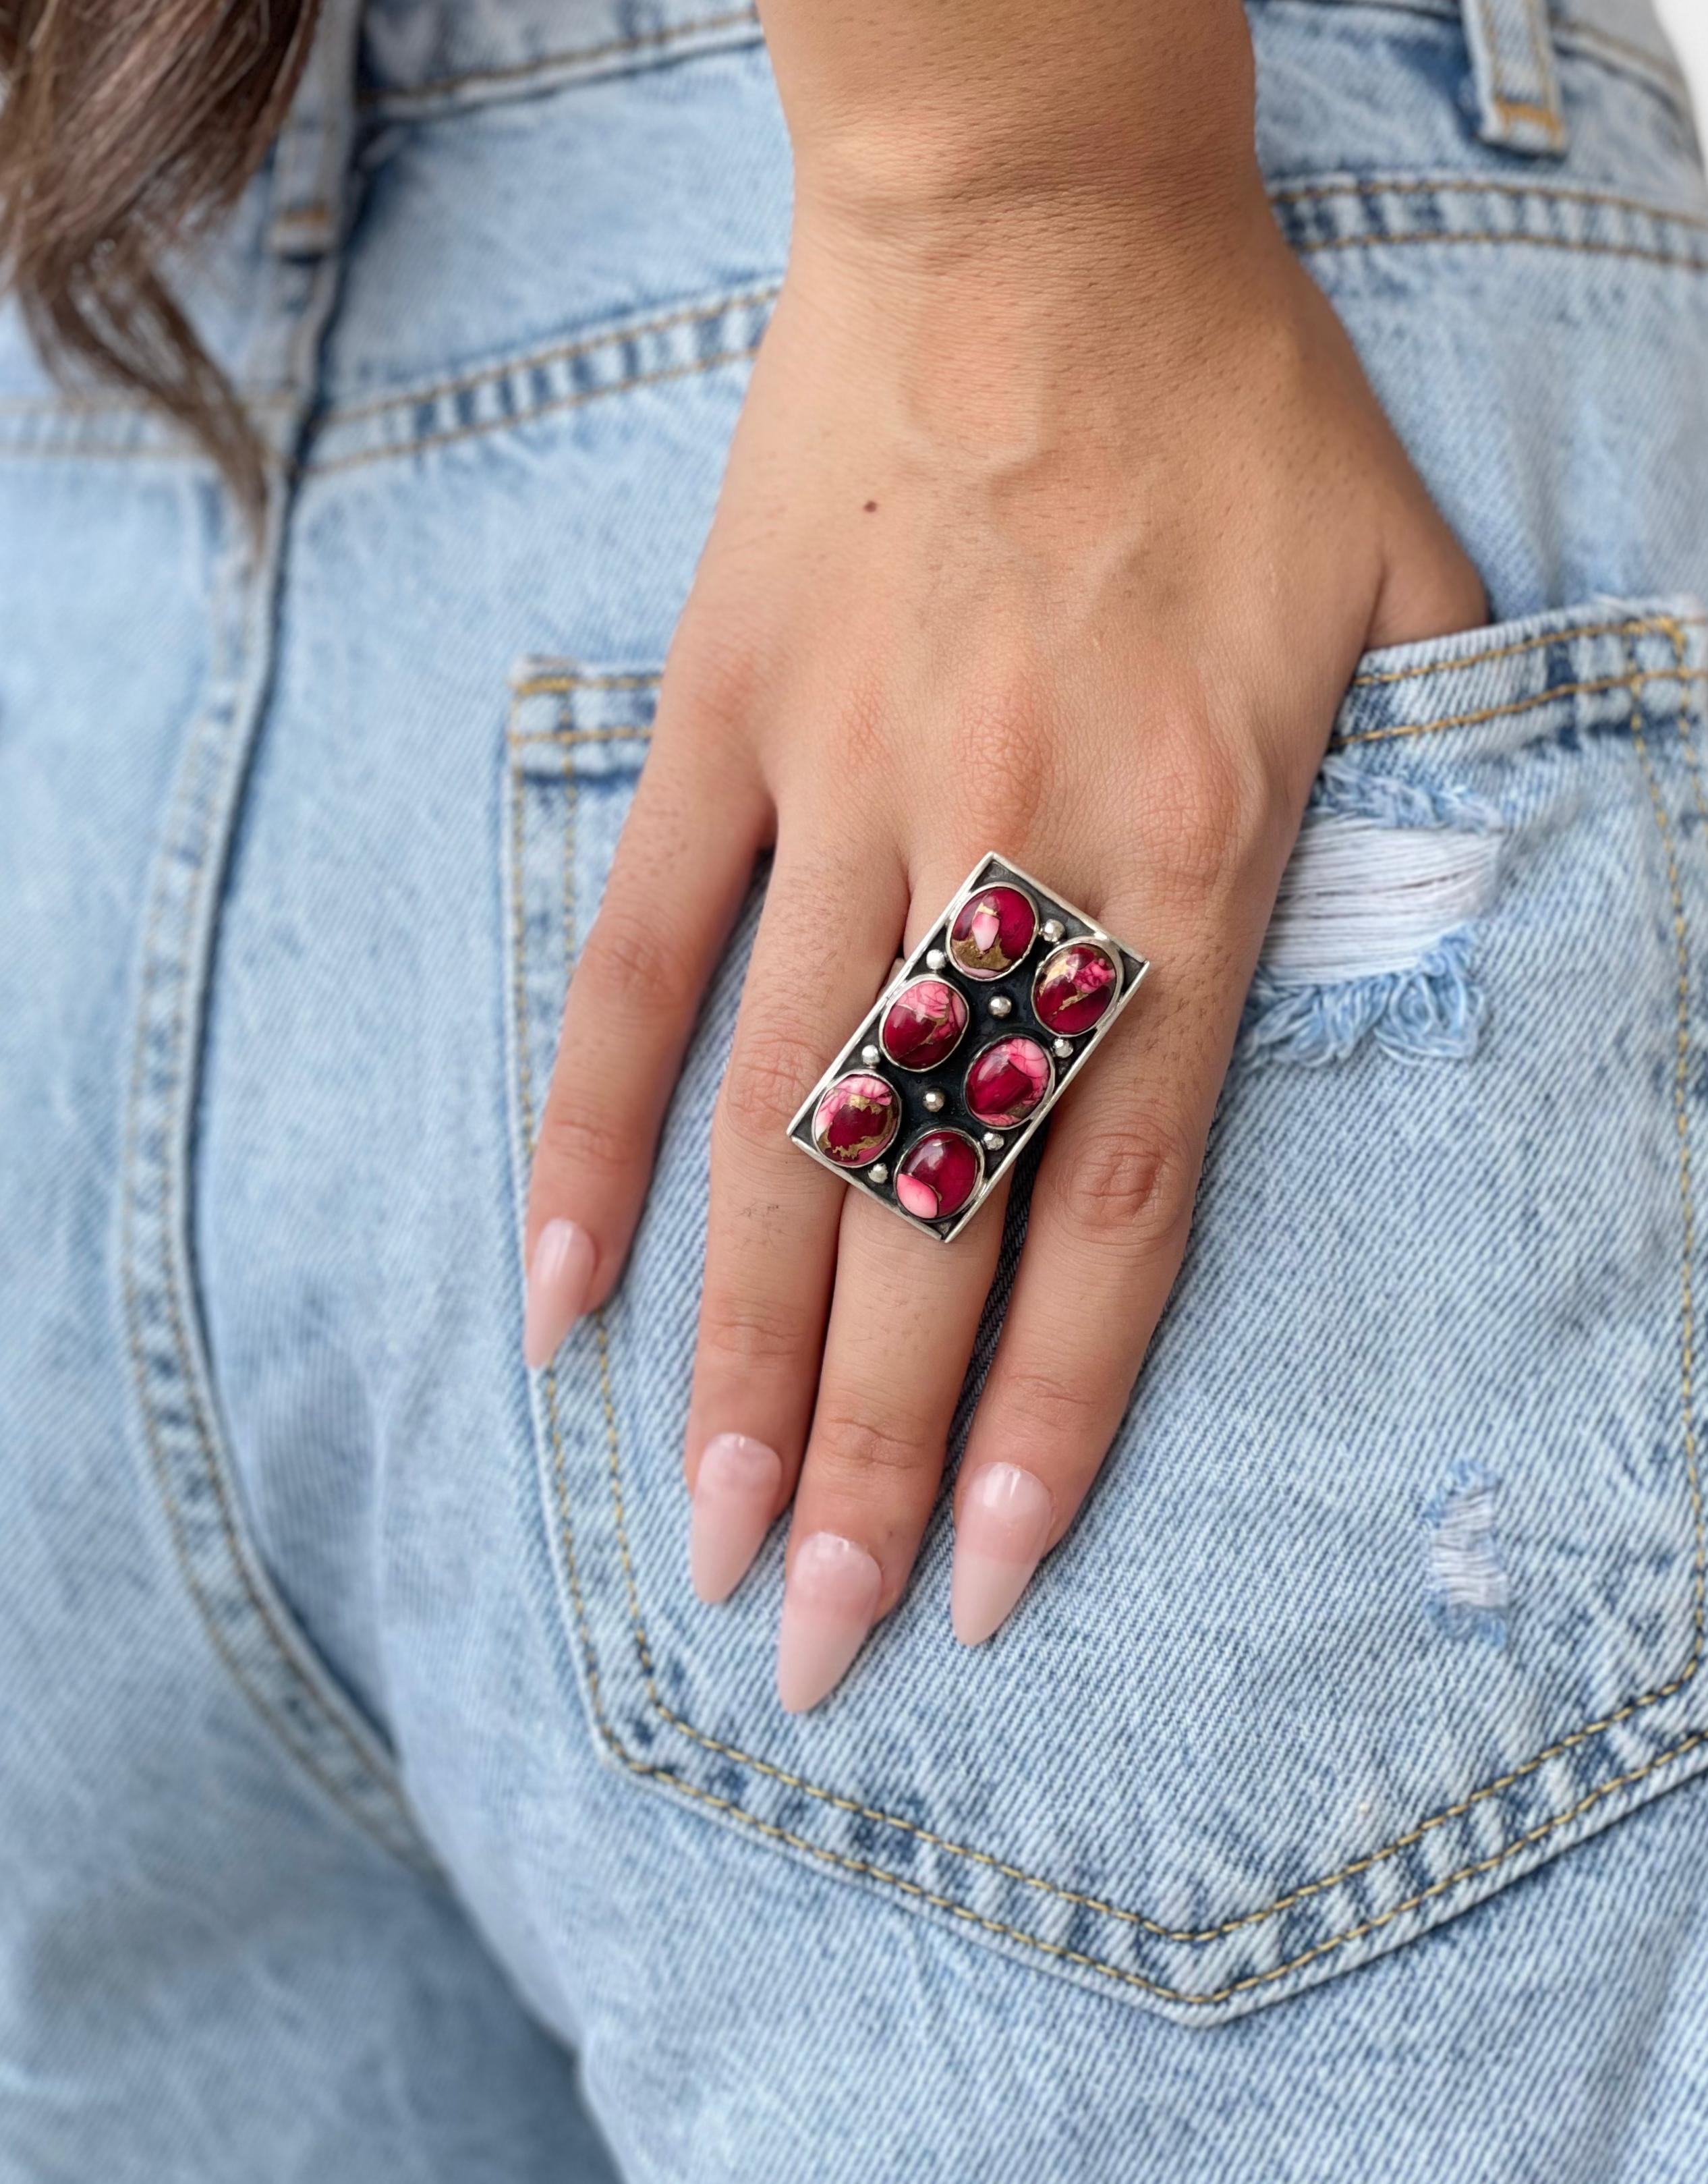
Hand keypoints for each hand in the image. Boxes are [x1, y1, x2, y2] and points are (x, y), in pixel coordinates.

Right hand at [521, 110, 1483, 1709]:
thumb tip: (1446, 968)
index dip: (1053, 1413)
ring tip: (701, 1531)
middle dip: (876, 1450)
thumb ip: (1438, 809)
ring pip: (777, 1125)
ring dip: (738, 1346)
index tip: (994, 1581)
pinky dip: (589, 1124)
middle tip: (813, 1639)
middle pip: (929, 1215)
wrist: (1036, 209)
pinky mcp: (726, 720)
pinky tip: (556, 1290)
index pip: (1118, 1206)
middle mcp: (1011, 854)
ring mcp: (845, 792)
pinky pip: (640, 953)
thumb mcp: (1410, 602)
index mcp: (1194, 851)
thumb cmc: (1233, 408)